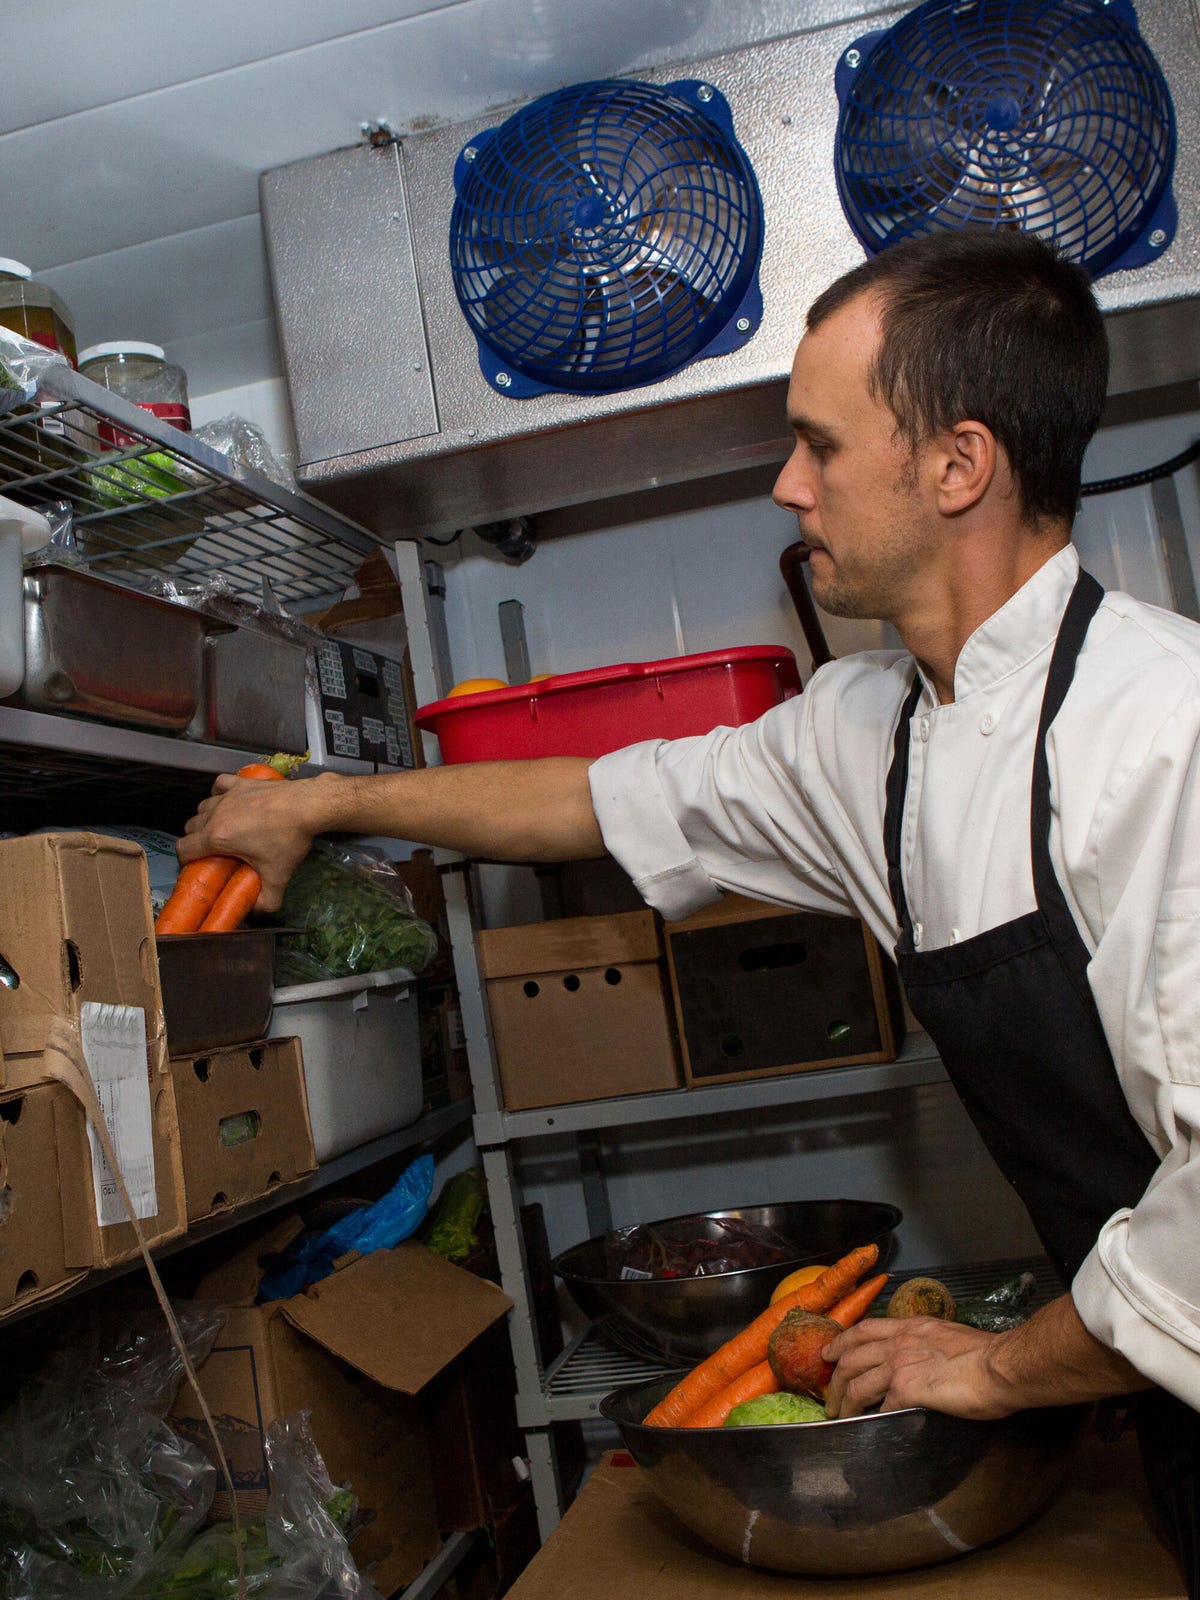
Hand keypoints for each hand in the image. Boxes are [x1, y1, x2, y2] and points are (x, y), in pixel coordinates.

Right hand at [178, 771, 343, 912]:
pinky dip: (218, 793)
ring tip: (224, 829)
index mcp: (217, 837)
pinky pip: (219, 785)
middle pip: (191, 827)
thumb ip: (267, 900)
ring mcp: (228, 795)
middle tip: (215, 851)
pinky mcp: (241, 782)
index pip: (184, 848)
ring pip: (203, 807)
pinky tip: (228, 801)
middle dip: (197, 841)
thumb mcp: (278, 876)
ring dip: (206, 818)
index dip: (186, 860)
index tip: (199, 866)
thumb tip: (260, 911)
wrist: (307, 805)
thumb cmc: (288, 839)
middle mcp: (216, 814)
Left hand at [823, 1316, 1013, 1420]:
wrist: (999, 1366)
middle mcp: (898, 1342)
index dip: (842, 1341)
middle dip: (835, 1379)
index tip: (829, 1352)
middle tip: (829, 1397)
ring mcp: (899, 1365)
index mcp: (909, 1327)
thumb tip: (922, 1360)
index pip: (864, 1330)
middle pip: (851, 1358)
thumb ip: (926, 1345)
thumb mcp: (947, 1336)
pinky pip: (881, 1407)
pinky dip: (873, 1418)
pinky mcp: (906, 1389)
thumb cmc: (985, 1354)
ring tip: (840, 1416)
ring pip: (857, 1384)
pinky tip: (872, 1427)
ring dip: (844, 1403)